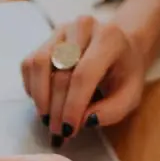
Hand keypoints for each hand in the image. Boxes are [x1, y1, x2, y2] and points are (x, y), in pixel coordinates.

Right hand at [21, 16, 144, 146]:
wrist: (119, 47)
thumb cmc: (124, 73)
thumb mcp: (130, 96)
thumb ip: (112, 111)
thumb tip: (84, 121)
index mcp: (109, 38)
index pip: (83, 75)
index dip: (72, 106)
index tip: (69, 130)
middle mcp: (82, 28)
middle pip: (60, 74)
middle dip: (56, 109)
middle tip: (58, 132)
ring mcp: (61, 31)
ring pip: (38, 65)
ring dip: (40, 97)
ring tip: (47, 118)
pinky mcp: (46, 39)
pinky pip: (29, 65)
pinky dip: (32, 87)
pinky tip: (44, 102)